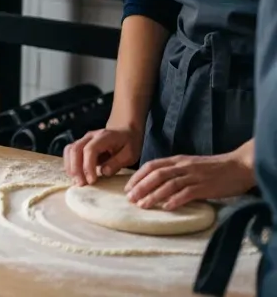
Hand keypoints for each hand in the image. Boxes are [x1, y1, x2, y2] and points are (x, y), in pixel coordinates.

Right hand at [63, 125, 143, 184]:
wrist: (124, 131)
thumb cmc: (128, 143)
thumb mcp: (130, 154)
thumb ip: (117, 162)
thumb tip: (104, 172)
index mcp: (104, 137)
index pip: (90, 150)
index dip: (88, 166)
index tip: (92, 181)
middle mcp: (90, 136)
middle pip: (75, 149)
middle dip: (76, 168)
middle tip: (81, 184)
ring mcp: (83, 139)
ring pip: (69, 150)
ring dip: (70, 167)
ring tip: (76, 181)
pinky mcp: (80, 144)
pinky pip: (69, 153)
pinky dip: (69, 164)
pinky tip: (74, 175)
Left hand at [125, 148, 255, 210]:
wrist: (239, 166)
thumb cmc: (214, 168)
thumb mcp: (190, 165)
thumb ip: (176, 171)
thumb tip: (157, 184)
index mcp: (178, 160)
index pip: (152, 166)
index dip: (138, 176)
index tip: (127, 188)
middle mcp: (183, 166)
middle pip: (156, 175)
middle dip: (140, 187)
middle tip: (129, 199)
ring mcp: (194, 176)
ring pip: (168, 184)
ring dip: (153, 195)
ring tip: (143, 205)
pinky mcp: (205, 187)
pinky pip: (187, 193)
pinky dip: (175, 200)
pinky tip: (166, 207)